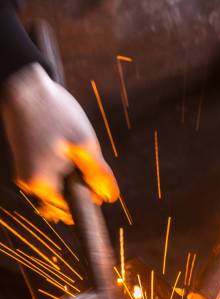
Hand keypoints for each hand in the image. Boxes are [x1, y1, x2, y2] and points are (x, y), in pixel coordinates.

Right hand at [0, 63, 118, 223]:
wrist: (25, 85)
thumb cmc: (55, 113)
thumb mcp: (85, 145)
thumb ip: (98, 174)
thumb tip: (110, 198)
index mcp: (42, 184)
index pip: (74, 208)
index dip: (90, 196)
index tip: (95, 179)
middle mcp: (29, 185)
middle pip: (66, 199)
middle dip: (80, 185)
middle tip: (82, 157)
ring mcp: (26, 174)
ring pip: (60, 186)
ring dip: (71, 176)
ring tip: (70, 149)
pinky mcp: (27, 163)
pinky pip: (51, 175)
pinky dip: (62, 167)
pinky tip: (62, 147)